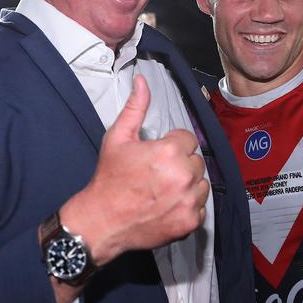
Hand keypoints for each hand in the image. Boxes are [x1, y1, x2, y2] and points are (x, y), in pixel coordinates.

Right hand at [60, 75, 209, 265]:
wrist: (101, 221)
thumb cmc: (109, 178)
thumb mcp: (118, 137)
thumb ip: (136, 107)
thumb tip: (142, 81)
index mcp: (169, 152)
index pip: (187, 139)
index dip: (171, 145)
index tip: (156, 155)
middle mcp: (183, 175)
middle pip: (196, 161)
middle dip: (180, 164)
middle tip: (157, 173)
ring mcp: (188, 201)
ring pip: (201, 184)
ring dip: (187, 185)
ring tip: (163, 189)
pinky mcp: (189, 222)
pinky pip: (200, 207)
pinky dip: (188, 206)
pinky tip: (168, 205)